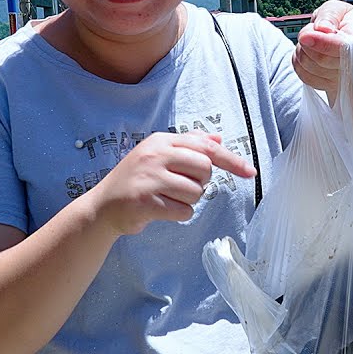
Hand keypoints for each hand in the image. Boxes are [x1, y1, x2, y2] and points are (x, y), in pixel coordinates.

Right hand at [87, 132, 255, 235]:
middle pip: (205, 169)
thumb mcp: (158, 155)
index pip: (206, 147)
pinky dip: (178, 214)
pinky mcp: (146, 201)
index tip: (249, 172)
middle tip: (180, 186)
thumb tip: (218, 139)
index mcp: (161, 140)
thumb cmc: (136, 180)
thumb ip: (189, 145)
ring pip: (196, 192)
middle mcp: (156, 154)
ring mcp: (150, 178)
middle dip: (200, 183)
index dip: (231, 160)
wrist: (102, 206)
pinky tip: (161, 210)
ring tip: (166, 198)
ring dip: (188, 200)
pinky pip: (184, 211)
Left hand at [293, 0, 352, 97]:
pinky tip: (308, 54)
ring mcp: (345, 75)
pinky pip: (306, 76)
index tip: (304, 36)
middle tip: (308, 31)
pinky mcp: (330, 84)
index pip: (345, 45)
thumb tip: (321, 28)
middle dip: (307, 44)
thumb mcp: (334, 8)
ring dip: (302, 52)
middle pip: (324, 59)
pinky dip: (300, 64)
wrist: (341, 42)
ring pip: (312, 68)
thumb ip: (329, 15)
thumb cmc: (338, 22)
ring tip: (310, 42)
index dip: (323, 43)